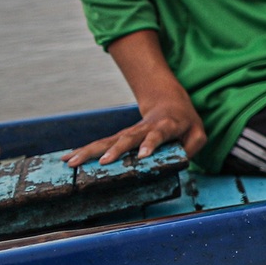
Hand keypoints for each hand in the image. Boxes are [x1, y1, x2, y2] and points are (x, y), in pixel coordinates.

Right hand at [64, 93, 205, 167]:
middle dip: (115, 150)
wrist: (170, 102)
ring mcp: (130, 132)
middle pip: (128, 138)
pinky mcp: (119, 137)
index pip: (158, 134)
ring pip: (109, 140)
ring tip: (73, 161)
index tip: (142, 156)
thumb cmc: (185, 122)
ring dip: (91, 151)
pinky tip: (67, 157)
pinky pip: (102, 144)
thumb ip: (193, 146)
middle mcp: (145, 128)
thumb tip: (179, 161)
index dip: (151, 144)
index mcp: (166, 126)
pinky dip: (84, 150)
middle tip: (102, 162)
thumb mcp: (198, 133)